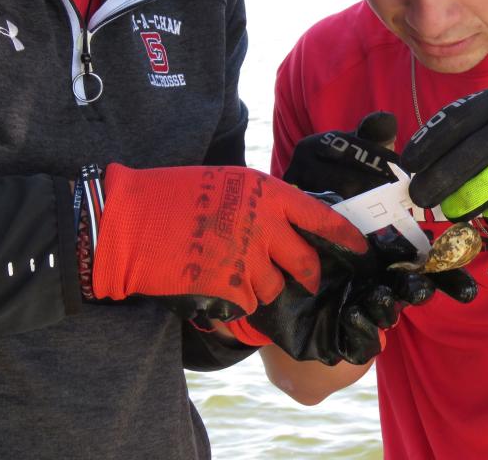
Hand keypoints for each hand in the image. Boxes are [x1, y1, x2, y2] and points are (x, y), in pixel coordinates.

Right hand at [91, 164, 367, 321]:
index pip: (321, 217)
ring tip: (238, 278)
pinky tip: (218, 289)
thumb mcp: (226, 182)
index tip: (359, 249)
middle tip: (306, 281)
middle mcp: (264, 224)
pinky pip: (247, 304)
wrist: (128, 221)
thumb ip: (260, 202)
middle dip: (309, 277)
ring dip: (264, 289)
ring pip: (275, 287)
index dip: (345, 237)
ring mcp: (247, 258)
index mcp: (267, 193)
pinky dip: (238, 303)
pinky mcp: (228, 287)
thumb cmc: (171, 195)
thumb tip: (285, 223)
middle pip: (306, 262)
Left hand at [273, 112, 477, 363]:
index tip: (464, 274)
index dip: (450, 270)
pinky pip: (352, 337)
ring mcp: (359, 305)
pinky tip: (354, 318)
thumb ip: (361, 150)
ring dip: (390, 307)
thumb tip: (383, 120)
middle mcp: (381, 279)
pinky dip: (359, 332)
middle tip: (430, 288)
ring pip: (386, 312)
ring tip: (385, 300)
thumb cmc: (311, 210)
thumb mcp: (331, 172)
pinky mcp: (332, 328)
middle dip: (425, 289)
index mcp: (391, 248)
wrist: (269, 256)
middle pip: (414, 289)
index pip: (429, 260)